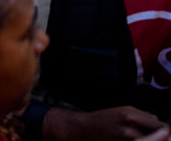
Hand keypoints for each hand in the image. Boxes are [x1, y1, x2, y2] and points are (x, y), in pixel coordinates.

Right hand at [44, 106, 164, 140]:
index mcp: (130, 114)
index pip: (159, 124)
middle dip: (161, 136)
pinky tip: (138, 139)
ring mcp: (127, 139)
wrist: (85, 128)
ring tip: (144, 136)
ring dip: (151, 139)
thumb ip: (142, 116)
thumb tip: (158, 122)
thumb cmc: (103, 119)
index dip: (164, 129)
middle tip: (163, 136)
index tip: (167, 132)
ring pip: (149, 140)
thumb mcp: (122, 110)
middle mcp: (129, 127)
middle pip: (157, 134)